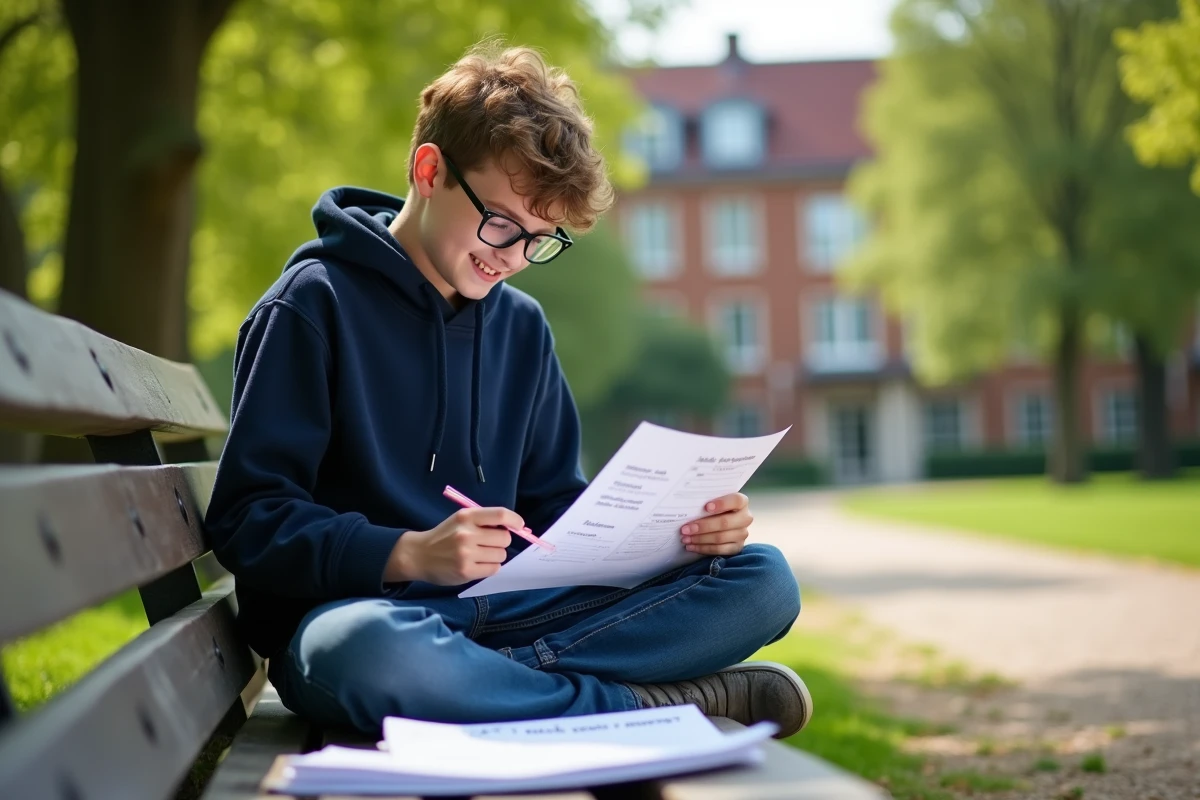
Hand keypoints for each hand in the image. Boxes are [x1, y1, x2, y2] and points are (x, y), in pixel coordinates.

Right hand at [385, 507, 517, 584]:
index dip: (515, 520)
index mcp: (466, 517)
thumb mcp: (460, 520)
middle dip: (501, 542)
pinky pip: (494, 569)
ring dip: (495, 556)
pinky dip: (490, 567)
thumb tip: (514, 527)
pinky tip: (477, 564)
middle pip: (505, 538)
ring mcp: (466, 554)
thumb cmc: (444, 536)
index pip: (500, 515)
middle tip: (489, 544)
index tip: (519, 526)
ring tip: (480, 555)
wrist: (419, 555)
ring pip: (501, 555)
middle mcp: (466, 534)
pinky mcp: (466, 571)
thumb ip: (483, 521)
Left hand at [680, 492, 751, 555]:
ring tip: (685, 539)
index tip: (706, 507)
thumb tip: (689, 504)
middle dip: (703, 526)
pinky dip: (703, 548)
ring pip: (720, 538)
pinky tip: (692, 547)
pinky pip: (719, 550)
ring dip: (700, 539)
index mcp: (741, 502)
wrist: (721, 523)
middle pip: (725, 522)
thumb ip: (707, 501)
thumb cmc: (714, 509)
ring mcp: (742, 534)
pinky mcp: (737, 547)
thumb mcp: (713, 501)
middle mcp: (745, 518)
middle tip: (685, 529)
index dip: (722, 503)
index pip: (736, 500)